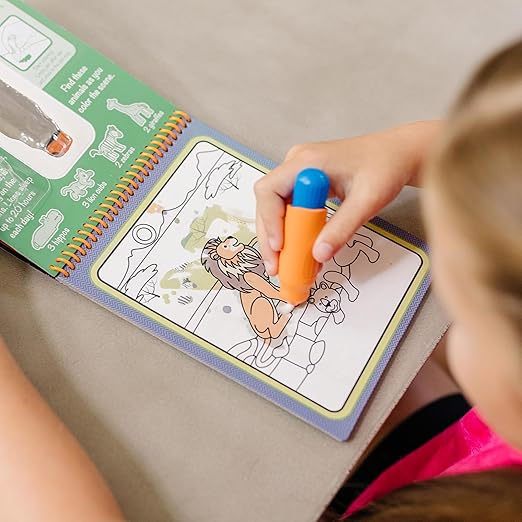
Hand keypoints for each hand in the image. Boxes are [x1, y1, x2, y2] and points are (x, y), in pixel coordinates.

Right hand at [254, 121, 440, 274]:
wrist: (399, 154)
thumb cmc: (386, 169)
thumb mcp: (367, 201)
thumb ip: (342, 228)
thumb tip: (318, 256)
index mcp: (307, 161)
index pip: (269, 190)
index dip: (269, 220)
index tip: (279, 246)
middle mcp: (296, 164)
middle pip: (268, 202)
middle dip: (269, 236)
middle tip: (275, 267)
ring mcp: (299, 173)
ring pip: (276, 208)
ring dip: (278, 236)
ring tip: (284, 265)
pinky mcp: (306, 183)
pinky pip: (290, 208)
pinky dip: (292, 231)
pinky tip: (299, 252)